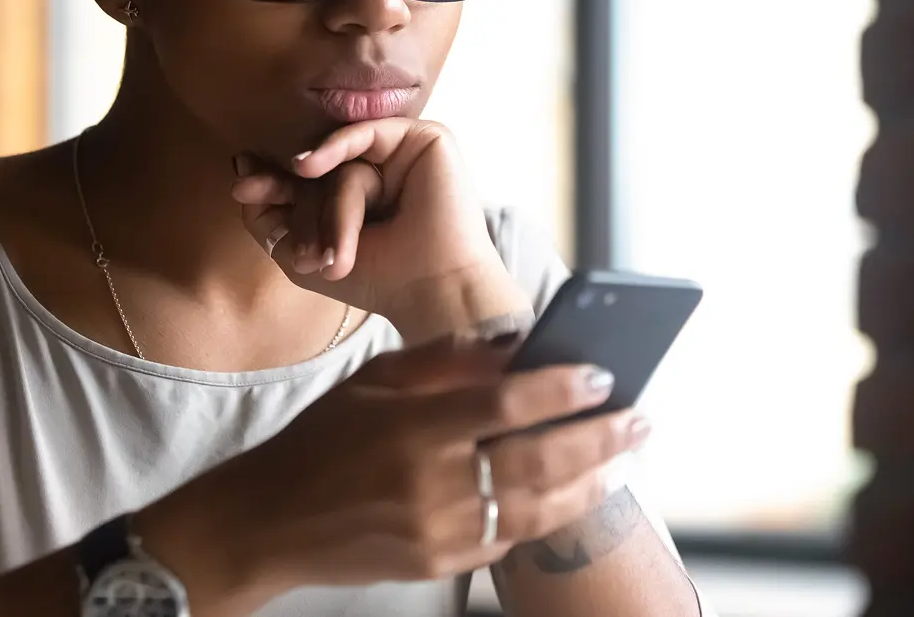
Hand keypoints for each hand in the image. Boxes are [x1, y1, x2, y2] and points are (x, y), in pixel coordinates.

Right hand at [139, 334, 648, 607]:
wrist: (273, 520)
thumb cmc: (322, 439)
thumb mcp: (373, 382)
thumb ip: (443, 363)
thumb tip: (513, 348)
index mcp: (412, 427)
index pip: (507, 404)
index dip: (562, 390)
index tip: (603, 374)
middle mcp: (431, 483)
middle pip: (538, 459)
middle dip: (600, 438)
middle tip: (640, 418)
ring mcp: (438, 531)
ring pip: (537, 507)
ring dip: (590, 481)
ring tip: (623, 459)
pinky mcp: (440, 565)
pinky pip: (508, 536)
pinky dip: (546, 512)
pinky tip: (571, 492)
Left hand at [231, 118, 533, 331]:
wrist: (431, 290)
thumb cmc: (375, 279)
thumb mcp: (301, 254)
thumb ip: (268, 217)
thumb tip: (240, 165)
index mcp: (358, 194)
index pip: (307, 178)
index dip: (271, 182)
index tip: (240, 189)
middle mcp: (380, 169)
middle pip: (319, 168)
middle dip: (288, 194)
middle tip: (257, 205)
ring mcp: (402, 153)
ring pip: (343, 162)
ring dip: (327, 208)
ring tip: (326, 257)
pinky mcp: (425, 138)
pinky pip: (366, 132)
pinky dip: (334, 148)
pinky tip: (306, 166)